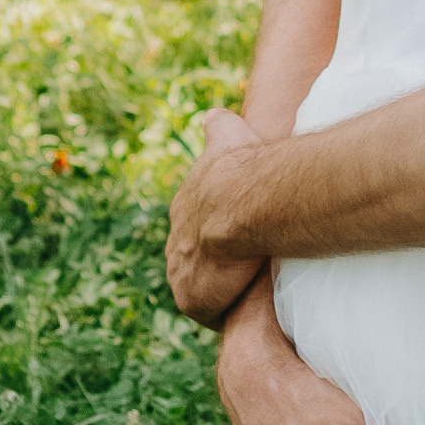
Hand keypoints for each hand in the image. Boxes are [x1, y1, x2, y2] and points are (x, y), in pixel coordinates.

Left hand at [166, 104, 268, 326]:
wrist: (240, 202)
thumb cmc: (242, 167)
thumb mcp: (226, 135)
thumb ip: (218, 127)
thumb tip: (212, 114)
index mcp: (185, 206)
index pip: (195, 222)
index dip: (214, 228)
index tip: (233, 232)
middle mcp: (176, 239)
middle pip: (193, 255)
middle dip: (211, 260)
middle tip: (243, 262)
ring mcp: (181, 271)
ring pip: (199, 283)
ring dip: (219, 287)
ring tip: (248, 287)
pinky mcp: (192, 298)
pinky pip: (208, 310)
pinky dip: (225, 308)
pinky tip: (247, 304)